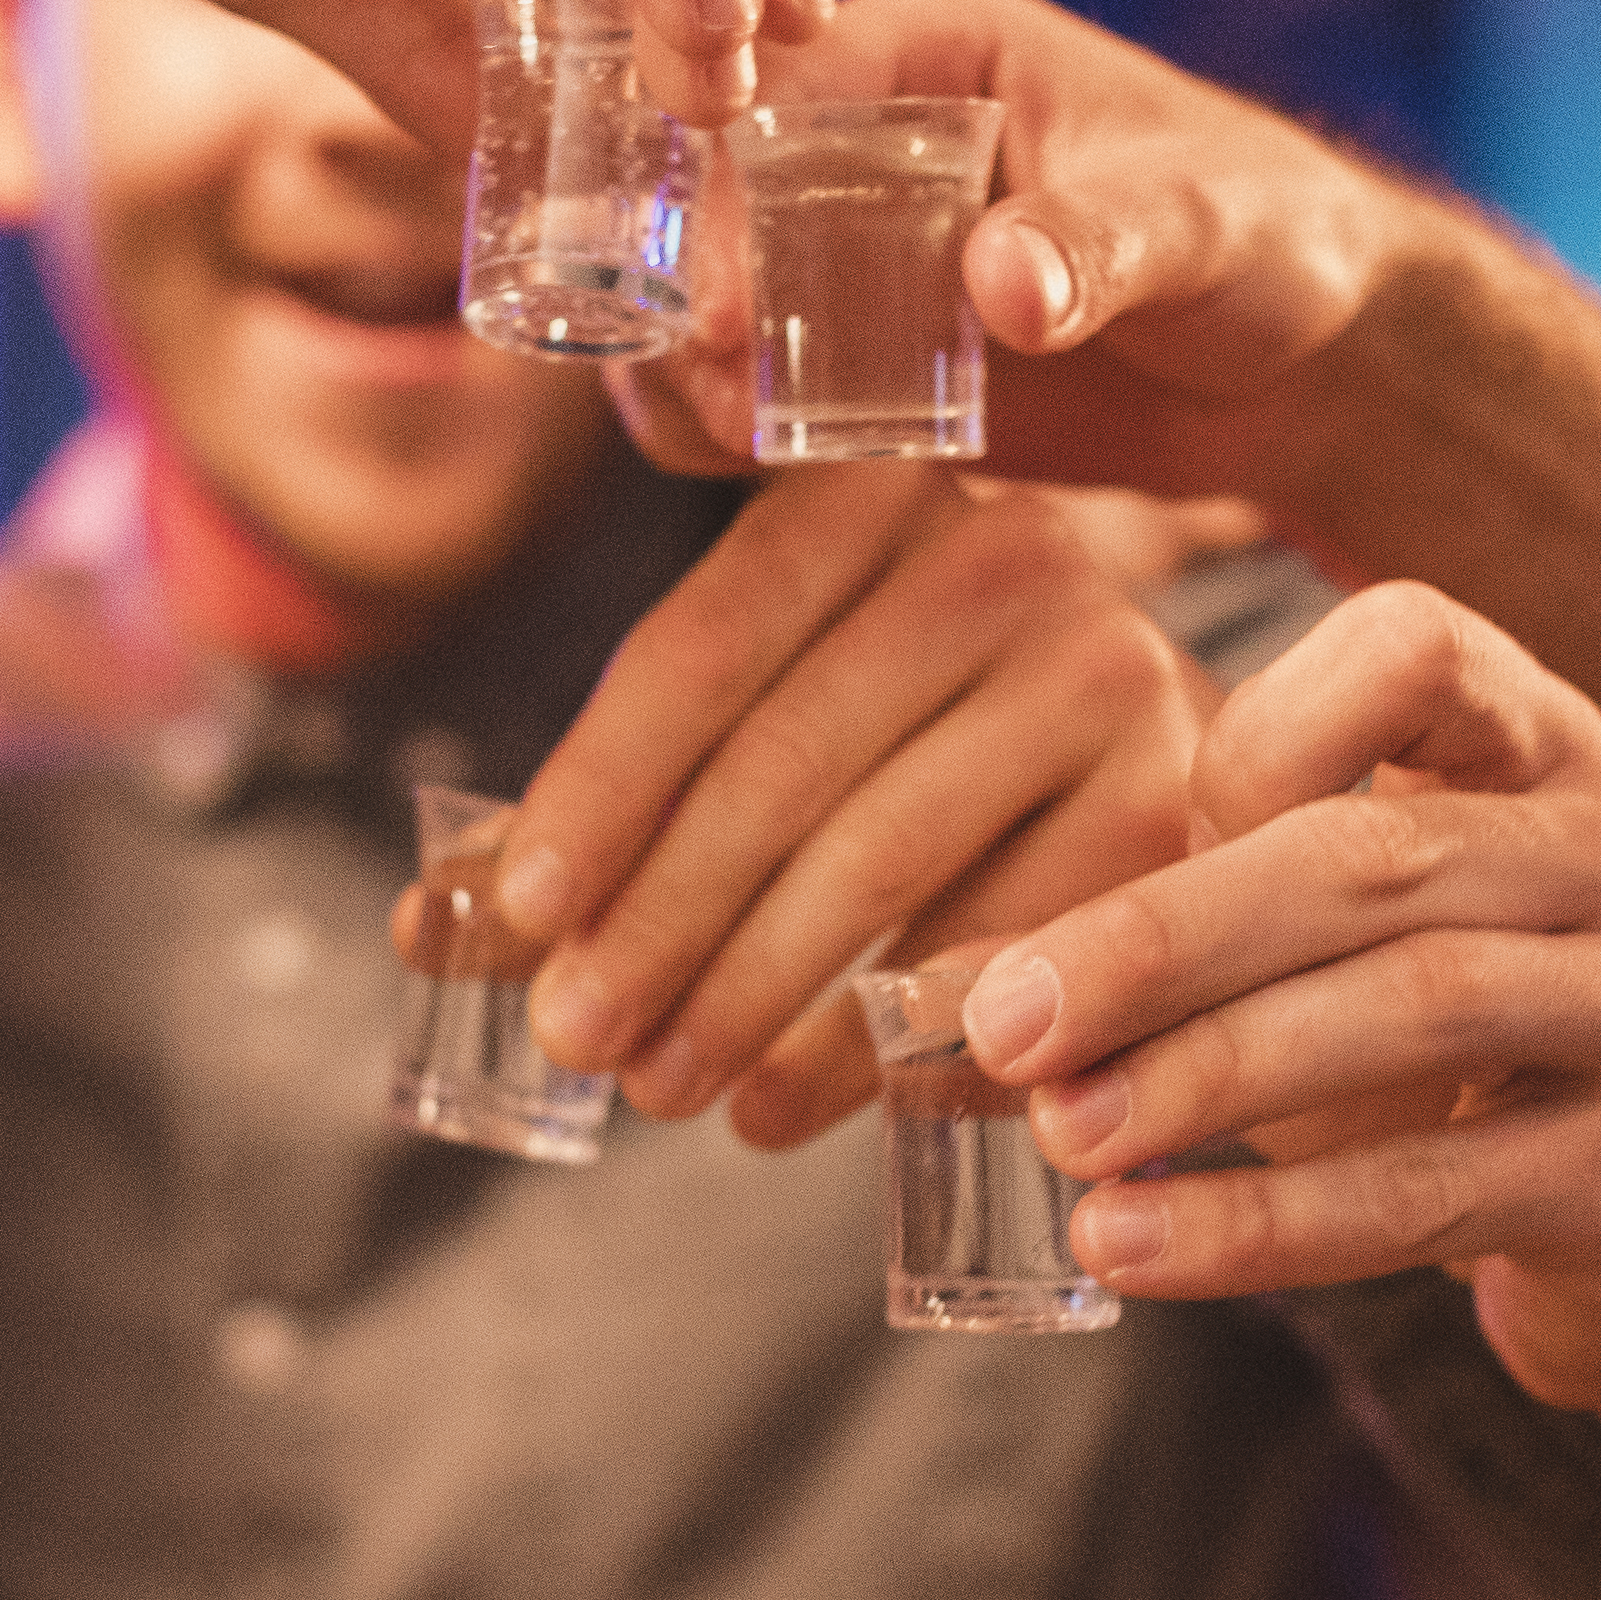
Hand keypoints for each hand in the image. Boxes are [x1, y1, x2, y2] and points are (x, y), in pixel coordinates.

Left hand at [495, 469, 1210, 1144]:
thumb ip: (594, 821)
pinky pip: (1000, 946)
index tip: (520, 918)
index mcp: (864, 494)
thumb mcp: (747, 734)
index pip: (700, 644)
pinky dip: (884, 1043)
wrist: (1141, 769)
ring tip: (666, 1090)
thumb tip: (429, 924)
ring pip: (886, 856)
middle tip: (579, 1040)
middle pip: (786, 758)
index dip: (598, 787)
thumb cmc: (896, 749)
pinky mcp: (1171, 799)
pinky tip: (794, 1105)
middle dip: (662, 918)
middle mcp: (1001, 553)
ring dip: (754, 995)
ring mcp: (1106, 669)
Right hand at [611, 0, 1467, 504]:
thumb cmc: (1272, 237)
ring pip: (708, 285)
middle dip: (684, 287)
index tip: (722, 313)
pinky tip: (743, 459)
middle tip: (701, 387)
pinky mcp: (856, 338)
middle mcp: (861, 124)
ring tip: (722, 433)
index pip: (781, 97)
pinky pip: (749, 373)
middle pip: (709, 191)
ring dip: (685, 360)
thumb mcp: (1200, 225)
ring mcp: (846, 237)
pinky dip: (724, 418)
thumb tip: (1000, 285)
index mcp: (928, 40)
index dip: (727, 198)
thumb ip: (1103, 244)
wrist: (1308, 358)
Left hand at [946, 584, 1600, 1412]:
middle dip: (1164, 938)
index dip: (1253, 728)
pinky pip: (1429, 1190)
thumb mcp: (1360, 953)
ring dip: (1206, 1076)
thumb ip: (1202, 929)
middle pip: (1374, 855)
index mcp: (1551, 748)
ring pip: (1410, 1010)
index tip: (1124, 829)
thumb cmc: (1475, 1072)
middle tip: (1005, 1022)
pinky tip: (1131, 1249)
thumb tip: (945, 991)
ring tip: (1063, 1134)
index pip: (1410, 645)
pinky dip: (1259, 1227)